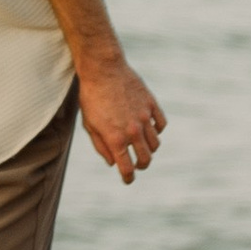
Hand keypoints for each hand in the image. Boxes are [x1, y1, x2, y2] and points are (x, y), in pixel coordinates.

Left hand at [78, 52, 164, 181]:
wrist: (102, 70)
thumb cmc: (91, 97)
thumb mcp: (89, 124)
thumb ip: (101, 146)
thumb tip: (113, 162)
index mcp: (115, 138)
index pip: (127, 168)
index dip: (128, 178)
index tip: (128, 179)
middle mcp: (133, 131)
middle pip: (146, 159)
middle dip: (141, 166)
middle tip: (136, 164)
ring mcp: (144, 118)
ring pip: (155, 144)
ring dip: (149, 149)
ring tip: (140, 145)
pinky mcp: (151, 105)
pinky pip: (161, 125)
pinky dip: (157, 130)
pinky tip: (149, 129)